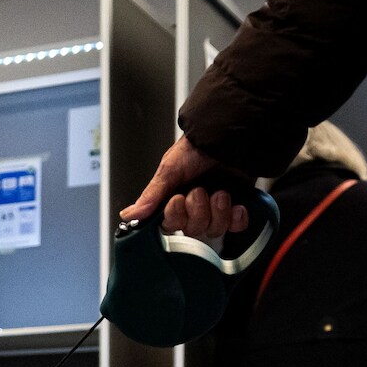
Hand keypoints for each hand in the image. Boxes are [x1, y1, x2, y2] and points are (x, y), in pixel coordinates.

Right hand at [119, 135, 249, 237]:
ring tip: (220, 192)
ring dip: (218, 211)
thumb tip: (129, 215)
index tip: (178, 200)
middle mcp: (193, 206)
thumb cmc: (198, 147)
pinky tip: (236, 204)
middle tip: (200, 190)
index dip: (175, 216)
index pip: (169, 224)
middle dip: (198, 211)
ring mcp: (216, 209)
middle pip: (192, 229)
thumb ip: (151, 196)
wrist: (231, 137)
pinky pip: (237, 227)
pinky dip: (237, 218)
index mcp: (173, 199)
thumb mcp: (169, 169)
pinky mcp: (236, 209)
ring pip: (214, 229)